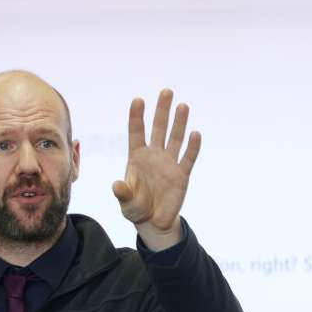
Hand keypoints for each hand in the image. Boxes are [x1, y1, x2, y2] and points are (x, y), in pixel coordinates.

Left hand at [112, 88, 200, 250]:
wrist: (153, 221)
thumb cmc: (135, 208)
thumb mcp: (126, 203)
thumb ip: (122, 194)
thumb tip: (116, 185)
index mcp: (137, 158)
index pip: (136, 133)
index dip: (137, 117)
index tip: (138, 100)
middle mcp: (154, 156)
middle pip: (158, 129)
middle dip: (162, 111)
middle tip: (166, 91)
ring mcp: (169, 163)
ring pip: (175, 138)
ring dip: (179, 123)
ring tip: (182, 106)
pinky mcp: (182, 174)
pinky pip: (188, 158)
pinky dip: (192, 147)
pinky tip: (195, 134)